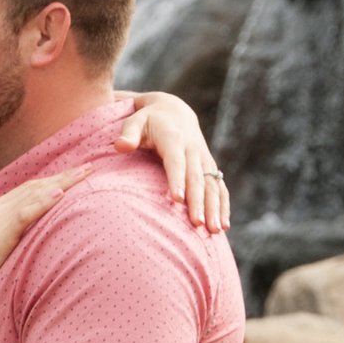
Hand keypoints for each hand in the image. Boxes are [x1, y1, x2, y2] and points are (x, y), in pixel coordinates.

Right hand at [0, 165, 88, 307]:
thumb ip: (4, 236)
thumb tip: (22, 238)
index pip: (27, 189)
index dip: (51, 180)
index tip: (71, 175)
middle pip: (35, 186)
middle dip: (63, 175)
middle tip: (88, 167)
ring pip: (35, 193)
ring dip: (62, 182)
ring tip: (84, 173)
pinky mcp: (1, 232)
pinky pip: (27, 212)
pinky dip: (44, 201)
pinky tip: (61, 193)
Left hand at [116, 94, 230, 231]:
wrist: (174, 112)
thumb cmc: (148, 120)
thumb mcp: (135, 121)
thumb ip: (128, 133)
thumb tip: (119, 146)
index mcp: (174, 139)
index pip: (176, 162)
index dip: (178, 180)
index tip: (178, 200)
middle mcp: (193, 149)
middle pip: (197, 178)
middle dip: (198, 201)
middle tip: (197, 223)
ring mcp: (204, 159)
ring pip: (212, 185)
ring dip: (215, 208)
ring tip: (214, 231)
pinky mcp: (210, 167)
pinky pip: (220, 187)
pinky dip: (223, 205)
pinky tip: (224, 225)